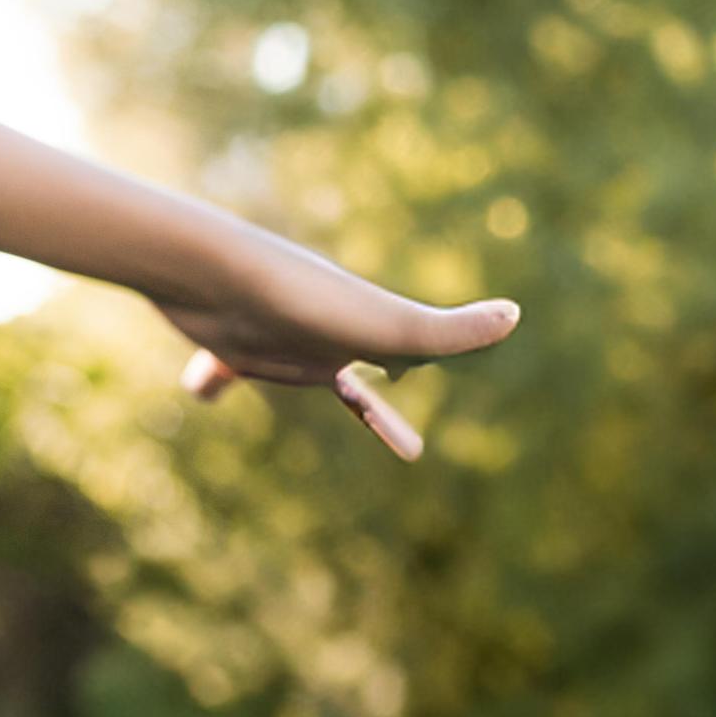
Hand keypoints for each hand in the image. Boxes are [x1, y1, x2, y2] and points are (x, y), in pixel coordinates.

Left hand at [152, 232, 519, 460]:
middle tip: (380, 425)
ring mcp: (271, 336)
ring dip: (284, 371)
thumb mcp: (380, 325)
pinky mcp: (223, 339)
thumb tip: (514, 315)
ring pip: (283, 362)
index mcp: (358, 335)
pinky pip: (219, 368)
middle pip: (342, 367)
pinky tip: (201, 393)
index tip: (409, 449)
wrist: (209, 267)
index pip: (395, 362)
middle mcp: (318, 334)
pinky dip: (212, 381)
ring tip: (273, 383)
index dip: (400, 408)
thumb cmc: (297, 298)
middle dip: (361, 394)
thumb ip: (445, 332)